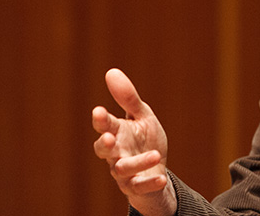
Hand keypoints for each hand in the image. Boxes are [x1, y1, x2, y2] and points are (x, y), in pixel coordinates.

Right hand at [92, 69, 176, 215]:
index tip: (99, 111)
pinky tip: (160, 178)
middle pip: (103, 149)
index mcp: (117, 132)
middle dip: (104, 143)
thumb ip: (128, 98)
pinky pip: (139, 186)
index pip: (104, 124)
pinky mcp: (135, 186)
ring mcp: (123, 171)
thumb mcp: (141, 115)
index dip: (101, 119)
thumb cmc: (145, 139)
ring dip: (137, 162)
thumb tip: (111, 72)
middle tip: (108, 137)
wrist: (156, 168)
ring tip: (155, 154)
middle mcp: (115, 152)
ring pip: (122, 169)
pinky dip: (149, 182)